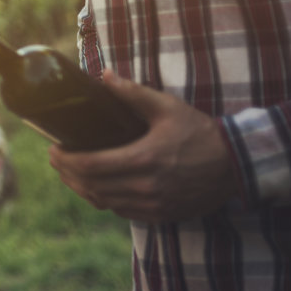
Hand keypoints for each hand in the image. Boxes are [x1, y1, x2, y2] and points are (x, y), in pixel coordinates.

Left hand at [48, 71, 241, 223]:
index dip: (64, 160)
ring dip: (81, 189)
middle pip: (90, 186)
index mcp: (142, 160)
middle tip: (56, 159)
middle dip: (66, 173)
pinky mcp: (160, 215)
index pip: (88, 166)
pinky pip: (120, 212)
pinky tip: (96, 187)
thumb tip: (104, 75)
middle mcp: (144, 188)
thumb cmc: (201, 133)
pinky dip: (103, 200)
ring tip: (70, 173)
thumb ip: (133, 93)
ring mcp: (152, 206)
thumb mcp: (167, 108)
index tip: (53, 149)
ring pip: (102, 202)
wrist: (237, 165)